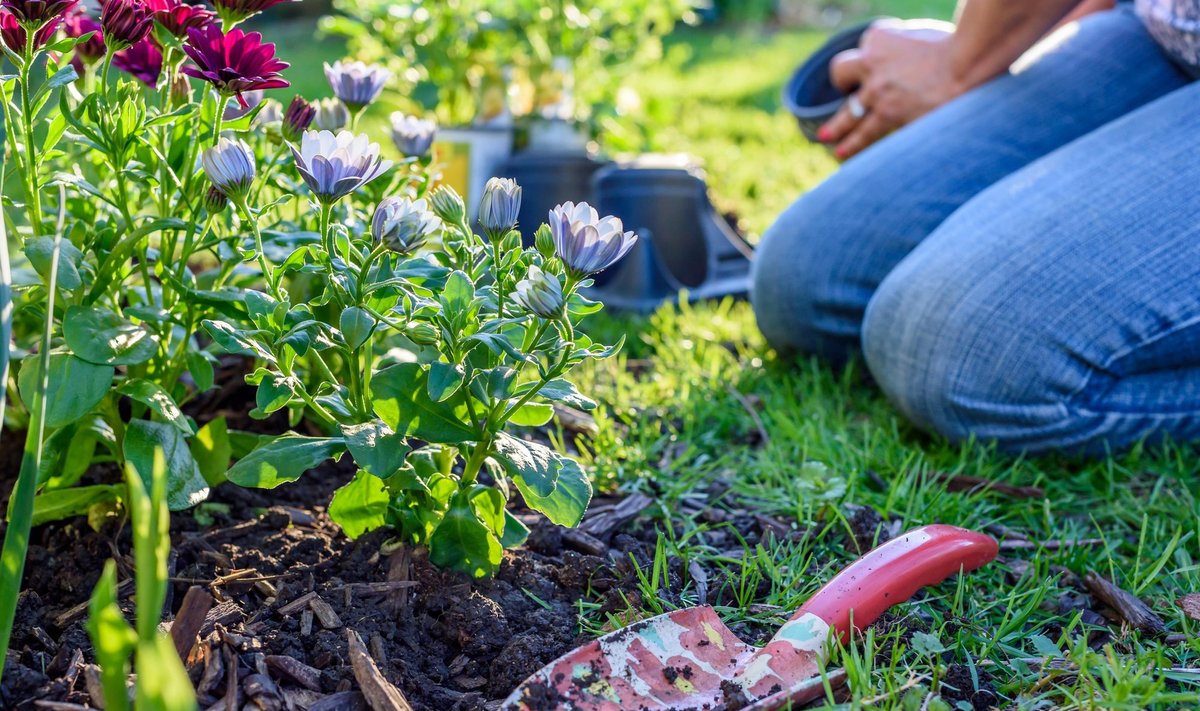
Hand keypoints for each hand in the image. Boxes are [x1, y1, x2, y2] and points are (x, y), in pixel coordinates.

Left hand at [818, 19, 960, 159]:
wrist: (967, 64)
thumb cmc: (954, 45)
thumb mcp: (923, 34)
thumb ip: (906, 44)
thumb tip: (903, 54)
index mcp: (878, 39)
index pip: (866, 47)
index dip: (871, 56)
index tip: (878, 63)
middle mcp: (871, 66)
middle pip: (841, 74)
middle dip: (840, 82)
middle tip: (835, 97)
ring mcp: (878, 95)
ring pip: (850, 117)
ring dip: (839, 130)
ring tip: (829, 141)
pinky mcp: (891, 117)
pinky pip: (871, 135)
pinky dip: (862, 146)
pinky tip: (854, 157)